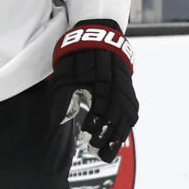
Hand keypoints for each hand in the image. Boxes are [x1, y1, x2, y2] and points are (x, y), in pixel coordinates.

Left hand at [49, 26, 138, 161]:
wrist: (95, 35)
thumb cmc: (76, 56)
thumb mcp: (63, 73)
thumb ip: (61, 97)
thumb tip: (57, 122)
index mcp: (101, 78)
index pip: (103, 106)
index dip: (96, 124)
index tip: (85, 136)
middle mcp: (118, 83)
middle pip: (118, 115)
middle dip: (108, 136)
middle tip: (96, 152)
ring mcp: (125, 86)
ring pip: (127, 115)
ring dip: (118, 136)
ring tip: (107, 153)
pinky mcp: (128, 89)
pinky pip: (131, 111)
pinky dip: (125, 127)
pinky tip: (117, 139)